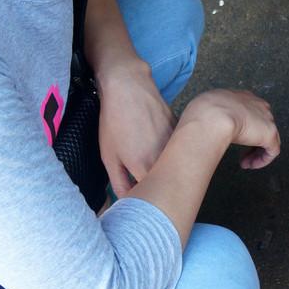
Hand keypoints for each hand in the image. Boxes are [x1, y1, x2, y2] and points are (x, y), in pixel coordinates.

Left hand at [97, 62, 175, 197]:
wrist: (130, 88)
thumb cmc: (115, 120)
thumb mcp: (109, 156)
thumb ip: (119, 183)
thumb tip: (126, 200)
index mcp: (145, 169)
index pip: (150, 196)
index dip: (142, 199)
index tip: (135, 199)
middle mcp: (166, 160)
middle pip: (163, 183)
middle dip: (154, 187)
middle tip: (138, 180)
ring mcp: (176, 146)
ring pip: (170, 167)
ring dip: (161, 169)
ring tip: (144, 156)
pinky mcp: (180, 134)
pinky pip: (174, 153)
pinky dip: (166, 154)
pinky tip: (152, 142)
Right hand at [183, 89, 280, 169]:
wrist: (212, 116)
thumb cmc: (201, 113)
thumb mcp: (203, 109)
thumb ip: (209, 116)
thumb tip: (200, 126)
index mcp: (241, 96)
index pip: (248, 112)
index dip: (242, 127)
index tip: (232, 137)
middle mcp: (257, 104)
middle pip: (260, 125)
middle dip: (251, 140)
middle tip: (240, 154)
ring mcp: (266, 118)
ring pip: (267, 138)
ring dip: (255, 152)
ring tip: (244, 163)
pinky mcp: (270, 133)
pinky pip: (272, 150)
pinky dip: (261, 160)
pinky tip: (249, 165)